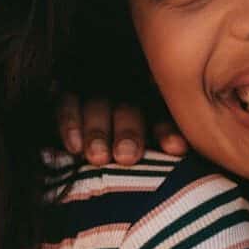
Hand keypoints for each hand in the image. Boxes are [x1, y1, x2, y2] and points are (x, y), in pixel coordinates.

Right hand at [56, 93, 188, 164]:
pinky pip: (66, 103)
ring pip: (97, 105)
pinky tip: (74, 148)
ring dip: (98, 133)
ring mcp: (94, 91)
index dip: (167, 128)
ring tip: (99, 158)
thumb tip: (182, 153)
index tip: (175, 148)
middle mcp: (125, 91)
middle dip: (128, 132)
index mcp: (153, 99)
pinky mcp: (67, 94)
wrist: (73, 145)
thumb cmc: (131, 152)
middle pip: (129, 105)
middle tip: (127, 157)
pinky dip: (69, 124)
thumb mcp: (155, 143)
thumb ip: (169, 144)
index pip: (162, 108)